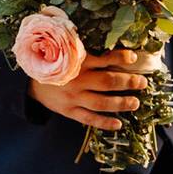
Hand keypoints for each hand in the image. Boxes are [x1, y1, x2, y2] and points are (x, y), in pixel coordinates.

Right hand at [28, 49, 147, 129]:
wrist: (30, 82)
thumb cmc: (54, 64)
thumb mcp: (66, 52)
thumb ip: (85, 51)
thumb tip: (112, 49)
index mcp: (76, 62)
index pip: (102, 59)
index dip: (119, 58)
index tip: (133, 58)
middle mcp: (77, 80)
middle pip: (107, 82)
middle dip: (128, 82)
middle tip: (142, 82)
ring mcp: (73, 98)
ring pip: (101, 103)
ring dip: (121, 103)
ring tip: (135, 103)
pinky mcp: (69, 111)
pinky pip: (89, 119)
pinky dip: (104, 123)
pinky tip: (118, 124)